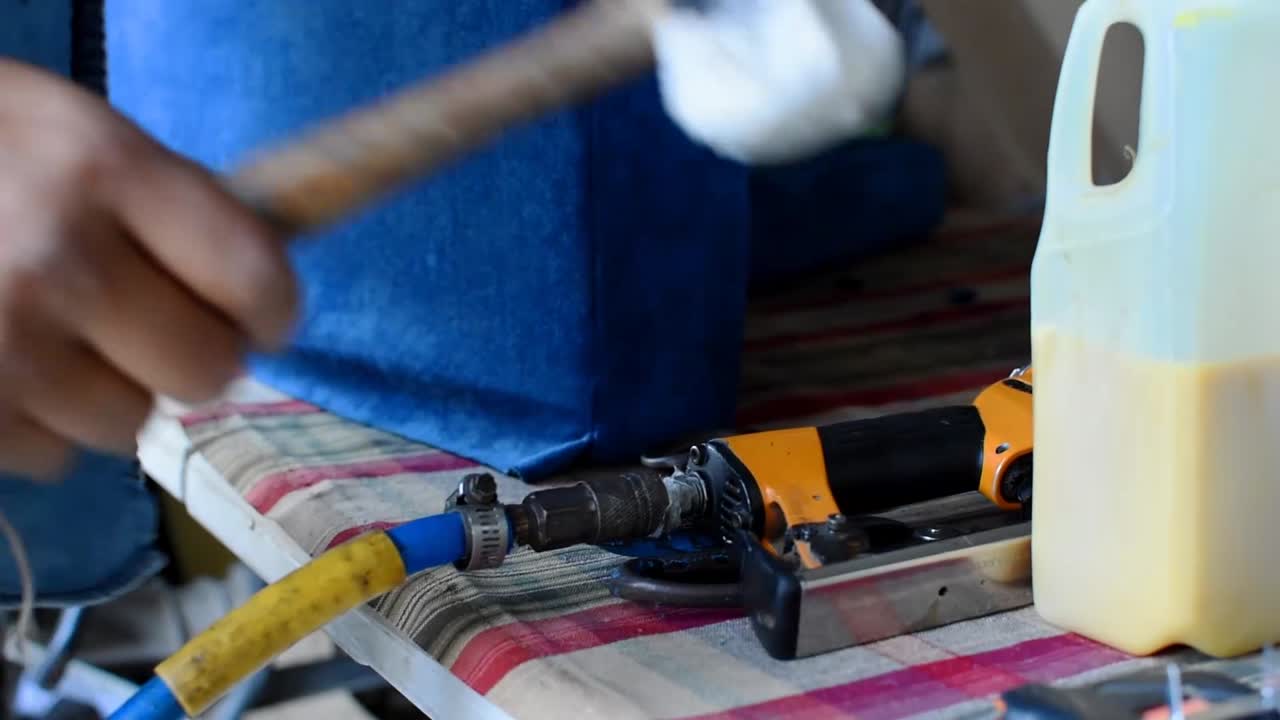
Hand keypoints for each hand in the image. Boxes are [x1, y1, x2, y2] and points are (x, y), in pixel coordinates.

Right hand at [0, 60, 297, 476]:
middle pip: (206, 370)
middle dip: (192, 354)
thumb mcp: (70, 131)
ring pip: (132, 424)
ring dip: (111, 392)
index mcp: (101, 165)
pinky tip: (5, 366)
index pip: (253, 275)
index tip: (261, 317)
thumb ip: (169, 199)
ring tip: (57, 338)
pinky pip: (54, 456)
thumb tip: (262, 280)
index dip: (272, 309)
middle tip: (151, 327)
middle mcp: (56, 257)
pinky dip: (41, 424)